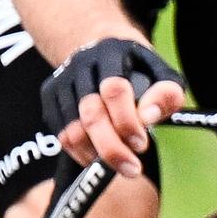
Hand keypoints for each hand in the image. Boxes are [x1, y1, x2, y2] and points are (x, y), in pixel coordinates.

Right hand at [41, 38, 185, 177]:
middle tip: (132, 169)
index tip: (142, 145)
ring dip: (96, 154)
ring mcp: (62, 79)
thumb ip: (166, 94)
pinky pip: (61, 134)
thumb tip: (149, 117)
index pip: (114, 89)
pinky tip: (99, 157)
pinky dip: (80, 153)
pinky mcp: (50, 95)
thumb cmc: (141, 69)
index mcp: (112, 53)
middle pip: (90, 113)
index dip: (127, 121)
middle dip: (112, 147)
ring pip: (72, 128)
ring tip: (118, 164)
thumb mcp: (163, 75)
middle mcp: (82, 64)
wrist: (104, 47)